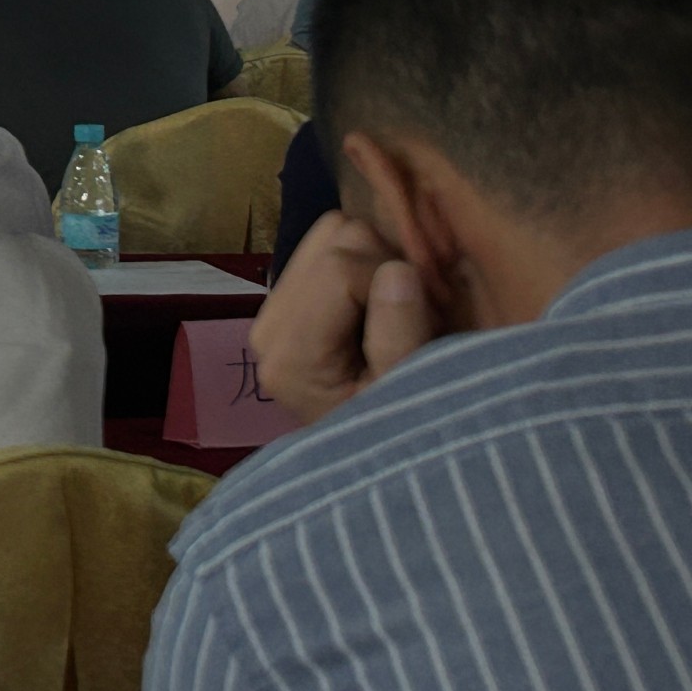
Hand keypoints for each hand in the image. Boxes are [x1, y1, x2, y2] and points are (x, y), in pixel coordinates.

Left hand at [247, 210, 444, 426]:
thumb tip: (397, 271)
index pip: (341, 271)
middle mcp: (267, 328)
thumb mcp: (410, 392)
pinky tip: (381, 305)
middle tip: (414, 315)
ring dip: (377, 261)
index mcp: (288, 356)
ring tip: (399, 311)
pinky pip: (332, 246)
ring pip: (333, 233)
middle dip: (386, 265)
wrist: (385, 458)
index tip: (424, 322)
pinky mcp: (292, 302)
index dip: (396, 282)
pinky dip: (366, 262)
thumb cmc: (404, 432)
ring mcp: (276, 311)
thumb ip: (399, 334)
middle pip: (334, 240)